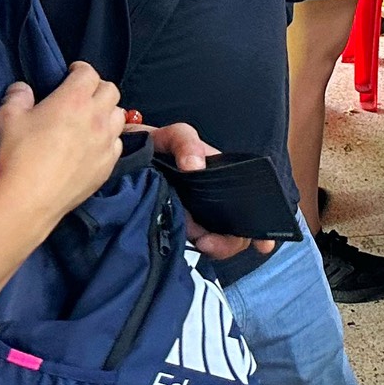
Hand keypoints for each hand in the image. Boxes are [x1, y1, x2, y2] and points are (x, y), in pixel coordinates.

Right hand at [0, 64, 123, 229]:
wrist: (28, 200)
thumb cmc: (17, 157)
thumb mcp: (7, 118)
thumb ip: (18, 96)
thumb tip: (23, 90)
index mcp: (74, 99)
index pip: (89, 72)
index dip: (80, 70)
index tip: (71, 74)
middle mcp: (96, 117)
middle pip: (110, 90)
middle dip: (97, 88)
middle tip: (82, 95)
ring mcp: (105, 142)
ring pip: (119, 116)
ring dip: (107, 112)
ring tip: (91, 119)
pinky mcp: (107, 165)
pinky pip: (118, 144)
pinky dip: (109, 140)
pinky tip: (94, 146)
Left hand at [149, 123, 273, 261]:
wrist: (120, 158)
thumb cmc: (152, 144)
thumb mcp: (173, 136)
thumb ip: (186, 142)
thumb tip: (196, 167)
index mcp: (219, 181)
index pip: (247, 206)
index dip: (260, 227)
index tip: (263, 244)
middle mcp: (210, 203)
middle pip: (235, 232)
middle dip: (228, 242)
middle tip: (206, 241)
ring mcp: (192, 219)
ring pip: (212, 242)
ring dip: (208, 245)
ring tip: (191, 236)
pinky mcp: (171, 230)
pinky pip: (187, 247)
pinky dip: (187, 248)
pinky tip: (178, 241)